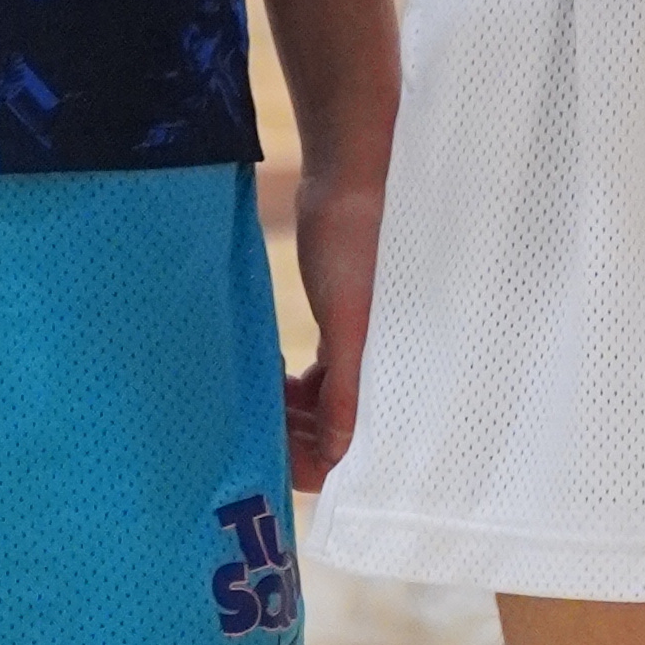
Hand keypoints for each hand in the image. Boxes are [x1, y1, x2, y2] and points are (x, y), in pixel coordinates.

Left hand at [284, 152, 384, 490]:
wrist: (350, 181)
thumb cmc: (356, 246)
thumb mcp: (348, 325)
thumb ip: (344, 390)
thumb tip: (337, 455)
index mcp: (391, 373)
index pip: (357, 446)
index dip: (316, 463)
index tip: (272, 457)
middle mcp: (382, 368)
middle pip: (338, 431)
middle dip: (297, 437)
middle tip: (252, 424)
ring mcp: (360, 351)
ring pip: (325, 407)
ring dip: (291, 413)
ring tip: (257, 397)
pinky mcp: (342, 329)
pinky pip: (320, 379)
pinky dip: (294, 388)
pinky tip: (272, 377)